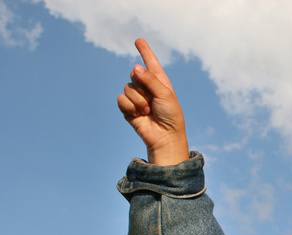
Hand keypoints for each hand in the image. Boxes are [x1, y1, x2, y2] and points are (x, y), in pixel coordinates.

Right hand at [117, 38, 189, 165]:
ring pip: (127, 88)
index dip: (145, 51)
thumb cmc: (170, 115)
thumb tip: (135, 67)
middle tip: (153, 102)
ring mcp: (137, 98)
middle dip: (143, 88)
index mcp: (159, 82)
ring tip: (148, 111)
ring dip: (138, 100)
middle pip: (134, 75)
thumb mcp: (165, 94)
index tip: (139, 40)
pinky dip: (129, 106)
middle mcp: (147, 87)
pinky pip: (121, 99)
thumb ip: (150, 80)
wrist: (165, 136)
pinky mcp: (128, 108)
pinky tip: (138, 115)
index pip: (151, 63)